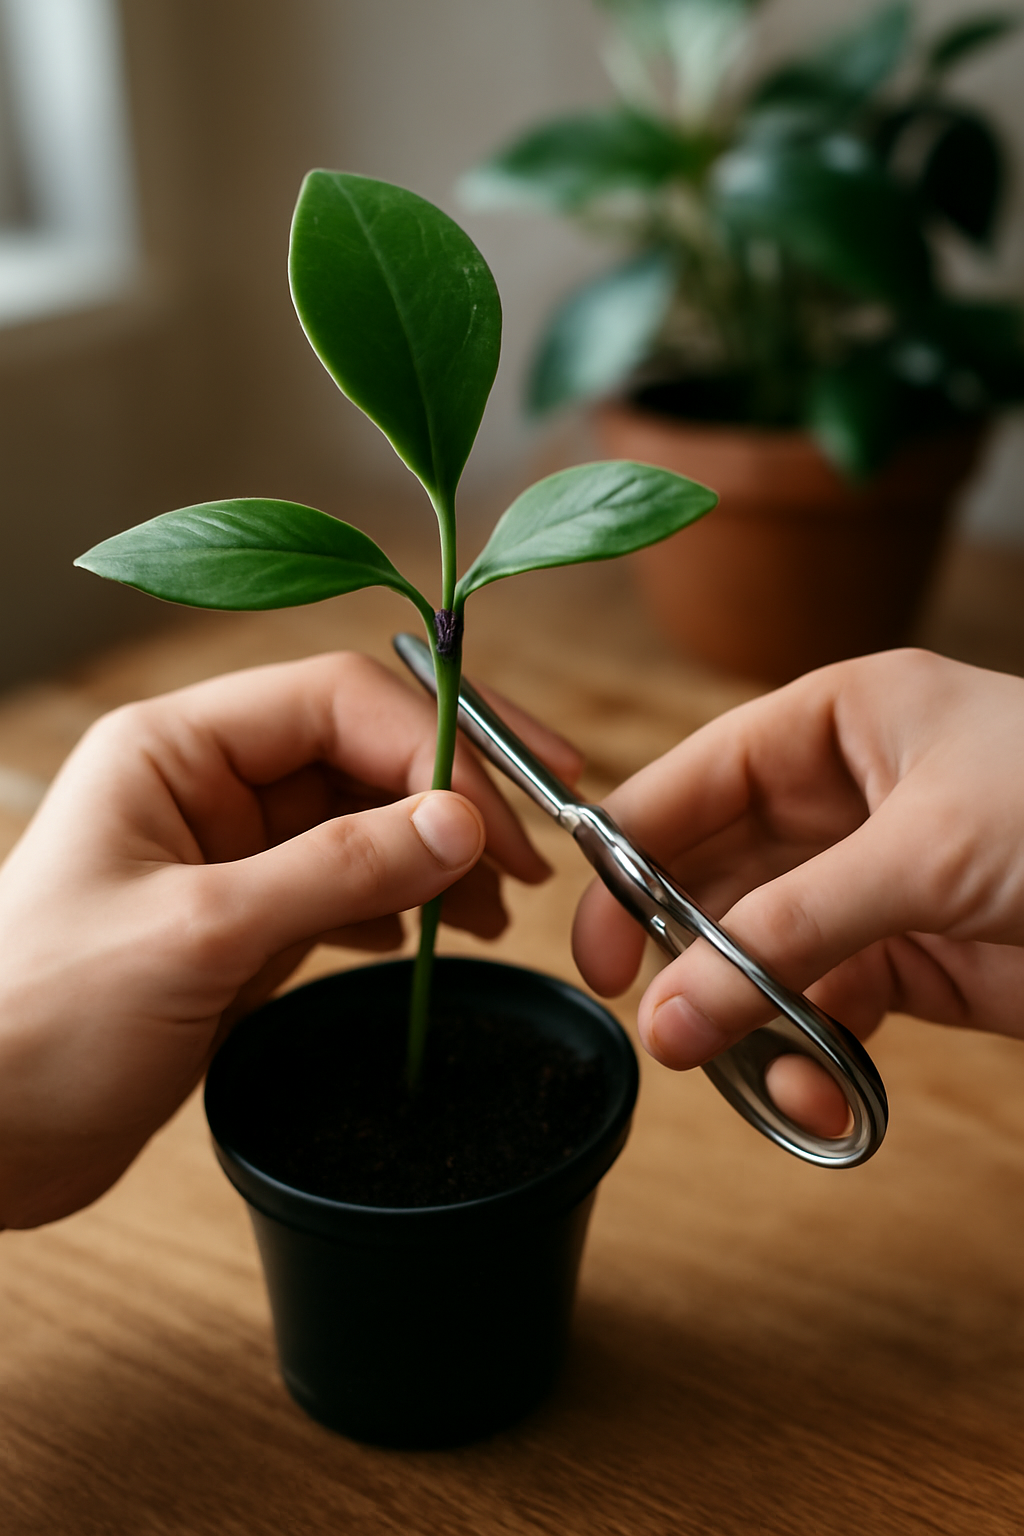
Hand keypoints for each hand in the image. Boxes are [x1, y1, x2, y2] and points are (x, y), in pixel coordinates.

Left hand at [0, 652, 577, 1227]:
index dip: (432, 745)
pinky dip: (400, 904)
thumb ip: (339, 870)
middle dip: (450, 794)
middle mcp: (205, 785)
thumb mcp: (201, 935)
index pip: (335, 700)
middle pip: (360, 752)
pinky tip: (434, 936)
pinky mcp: (242, 922)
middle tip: (533, 849)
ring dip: (436, 852)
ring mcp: (227, 855)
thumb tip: (465, 823)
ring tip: (499, 908)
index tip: (501, 820)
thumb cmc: (43, 1022)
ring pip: (362, 821)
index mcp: (176, 748)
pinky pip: (345, 886)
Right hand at [572, 649, 1023, 1135]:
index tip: (592, 946)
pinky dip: (806, 1059)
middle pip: (712, 881)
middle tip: (657, 1029)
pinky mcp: (908, 966)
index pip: (692, 783)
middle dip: (684, 958)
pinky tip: (818, 1093)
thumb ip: (786, 929)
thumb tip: (668, 1010)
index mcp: (835, 725)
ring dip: (745, 1023)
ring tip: (752, 1076)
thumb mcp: (922, 853)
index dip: (628, 856)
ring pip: (757, 958)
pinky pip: (819, 1013)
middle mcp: (840, 802)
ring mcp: (869, 887)